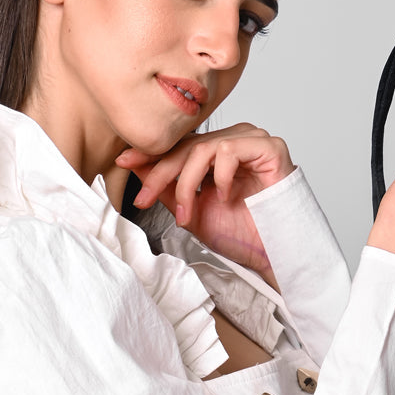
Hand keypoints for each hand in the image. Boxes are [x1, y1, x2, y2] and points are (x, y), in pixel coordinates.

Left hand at [116, 124, 293, 286]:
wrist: (271, 254)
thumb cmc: (240, 234)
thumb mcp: (191, 210)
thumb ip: (167, 188)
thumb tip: (136, 166)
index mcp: (218, 152)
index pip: (180, 146)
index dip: (151, 155)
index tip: (122, 162)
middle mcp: (235, 141)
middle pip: (187, 147)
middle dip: (161, 174)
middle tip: (145, 200)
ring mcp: (253, 141)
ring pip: (204, 148)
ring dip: (187, 183)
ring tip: (189, 214)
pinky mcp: (270, 148)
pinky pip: (231, 150)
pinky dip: (221, 176)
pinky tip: (225, 197)